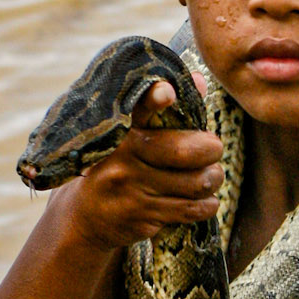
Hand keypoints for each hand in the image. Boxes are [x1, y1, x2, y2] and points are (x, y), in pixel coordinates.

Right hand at [65, 75, 223, 250]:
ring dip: (213, 178)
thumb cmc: (118, 166)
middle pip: (184, 151)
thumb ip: (165, 109)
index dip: (154, 99)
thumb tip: (199, 80)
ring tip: (212, 175)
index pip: (137, 108)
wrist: (85, 217)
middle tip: (214, 149)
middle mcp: (124, 158)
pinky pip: (191, 208)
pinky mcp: (143, 216)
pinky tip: (204, 199)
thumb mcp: (130, 135)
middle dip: (211, 149)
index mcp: (120, 131)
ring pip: (195, 183)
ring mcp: (132, 189)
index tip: (167, 93)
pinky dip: (207, 203)